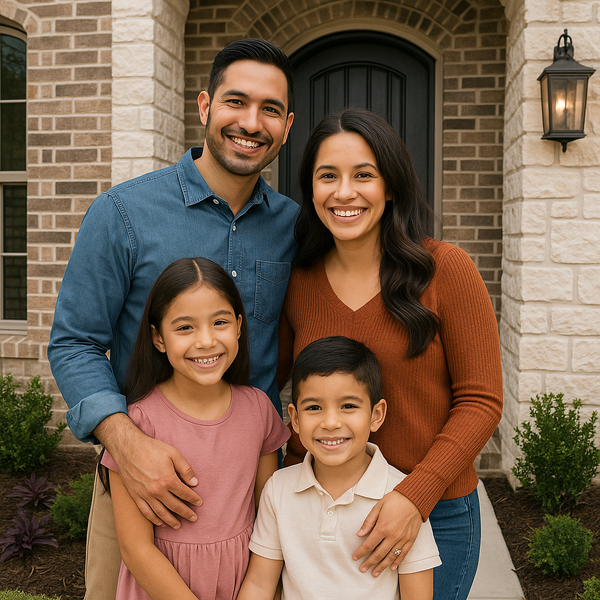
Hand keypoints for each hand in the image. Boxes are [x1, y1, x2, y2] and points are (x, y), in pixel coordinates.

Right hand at [96, 413, 201, 528]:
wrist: (128, 448)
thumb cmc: (152, 448)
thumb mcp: (173, 453)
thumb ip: (185, 469)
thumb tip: (195, 482)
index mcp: (167, 479)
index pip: (184, 493)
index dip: (193, 499)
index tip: (199, 503)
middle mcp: (157, 490)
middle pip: (174, 506)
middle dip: (185, 513)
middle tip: (194, 518)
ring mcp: (145, 495)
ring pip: (160, 513)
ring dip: (171, 521)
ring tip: (178, 526)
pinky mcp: (135, 496)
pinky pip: (146, 512)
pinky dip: (154, 519)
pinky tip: (160, 523)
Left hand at [353, 490, 422, 576]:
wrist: (414, 498)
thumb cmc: (394, 500)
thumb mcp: (378, 507)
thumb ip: (368, 522)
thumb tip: (359, 534)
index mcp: (383, 527)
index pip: (369, 544)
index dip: (361, 552)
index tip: (355, 557)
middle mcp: (393, 536)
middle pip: (379, 554)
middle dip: (369, 563)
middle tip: (362, 569)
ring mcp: (403, 539)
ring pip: (391, 557)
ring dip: (382, 566)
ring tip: (375, 573)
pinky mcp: (411, 540)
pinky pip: (403, 554)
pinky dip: (397, 562)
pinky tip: (392, 568)